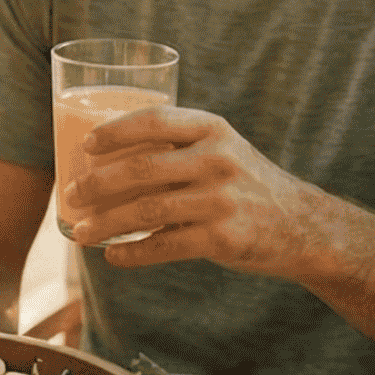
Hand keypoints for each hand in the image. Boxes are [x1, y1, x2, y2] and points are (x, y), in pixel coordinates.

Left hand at [65, 104, 318, 273]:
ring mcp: (222, 201)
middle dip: (95, 184)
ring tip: (78, 232)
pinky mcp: (224, 239)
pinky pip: (165, 245)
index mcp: (213, 130)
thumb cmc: (245, 183)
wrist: (304, 226)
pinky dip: (132, 253)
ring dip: (104, 223)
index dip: (114, 131)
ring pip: (146, 211)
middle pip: (141, 168)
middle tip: (69, 195)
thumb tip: (102, 158)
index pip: (154, 120)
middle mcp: (218, 161)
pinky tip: (112, 255)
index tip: (86, 146)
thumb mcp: (222, 149)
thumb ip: (177, 146)